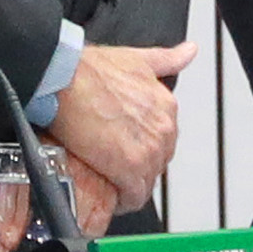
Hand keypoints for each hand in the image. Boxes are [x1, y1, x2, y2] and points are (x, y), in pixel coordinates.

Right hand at [50, 40, 188, 215]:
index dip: (142, 146)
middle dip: (137, 165)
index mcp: (166, 105)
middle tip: (113, 163)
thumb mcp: (136, 58)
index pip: (163, 139)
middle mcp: (163, 129)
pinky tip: (111, 196)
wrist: (63, 79)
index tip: (125, 147)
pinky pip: (134, 196)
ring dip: (130, 184)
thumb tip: (189, 51)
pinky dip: (124, 200)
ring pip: (146, 180)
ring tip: (108, 180)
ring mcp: (148, 151)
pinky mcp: (129, 170)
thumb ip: (167, 58)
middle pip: (157, 161)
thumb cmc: (89, 69)